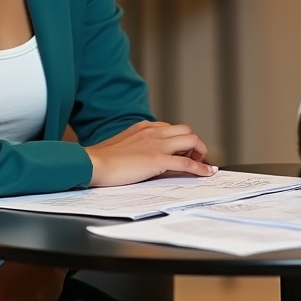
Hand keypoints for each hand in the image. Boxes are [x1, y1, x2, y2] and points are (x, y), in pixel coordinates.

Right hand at [86, 119, 216, 186]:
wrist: (92, 163)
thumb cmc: (100, 159)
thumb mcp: (121, 146)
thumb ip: (135, 146)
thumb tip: (142, 158)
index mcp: (143, 127)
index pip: (170, 128)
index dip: (180, 139)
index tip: (184, 150)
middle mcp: (153, 131)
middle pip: (186, 130)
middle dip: (194, 143)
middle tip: (194, 156)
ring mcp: (157, 144)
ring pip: (191, 140)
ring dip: (200, 151)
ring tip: (202, 163)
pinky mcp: (158, 159)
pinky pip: (187, 162)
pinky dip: (200, 167)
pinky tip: (207, 173)